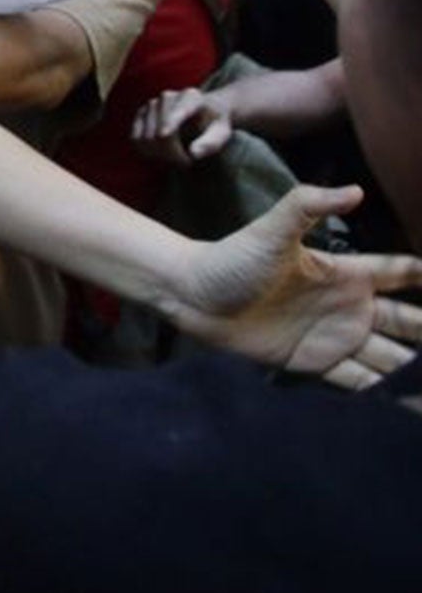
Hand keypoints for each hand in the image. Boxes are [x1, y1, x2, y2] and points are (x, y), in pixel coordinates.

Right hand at [132, 87, 232, 165]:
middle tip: (187, 162)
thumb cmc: (214, 123)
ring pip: (146, 138)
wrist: (205, 109)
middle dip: (172, 154)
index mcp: (191, 98)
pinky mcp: (141, 114)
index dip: (169, 122)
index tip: (163, 134)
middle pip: (160, 132)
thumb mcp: (222, 132)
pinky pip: (135, 139)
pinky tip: (163, 153)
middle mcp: (168, 97)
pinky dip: (147, 151)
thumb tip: (193, 153)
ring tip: (178, 157)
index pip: (177, 112)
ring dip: (160, 155)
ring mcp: (151, 104)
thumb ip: (211, 142)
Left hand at [166, 185, 421, 388]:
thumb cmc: (232, 258)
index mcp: (347, 274)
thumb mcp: (272, 230)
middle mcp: (348, 308)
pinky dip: (384, 393)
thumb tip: (356, 190)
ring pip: (390, 358)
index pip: (402, 273)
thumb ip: (309, 205)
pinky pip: (358, 382)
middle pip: (407, 323)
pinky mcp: (313, 365)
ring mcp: (334, 338)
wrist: (192, 296)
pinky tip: (406, 402)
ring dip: (414, 371)